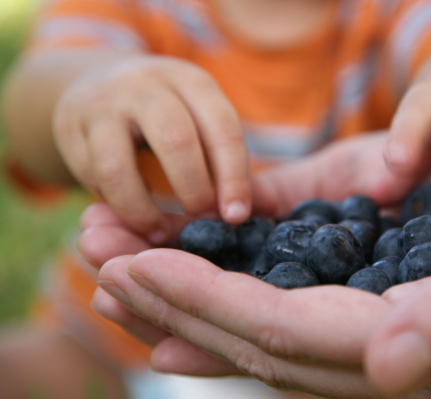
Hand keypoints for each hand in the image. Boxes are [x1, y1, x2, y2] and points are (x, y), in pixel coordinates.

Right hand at [54, 56, 250, 243]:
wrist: (101, 82)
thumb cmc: (170, 116)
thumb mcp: (201, 121)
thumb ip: (227, 162)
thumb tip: (253, 210)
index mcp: (192, 81)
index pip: (222, 128)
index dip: (233, 178)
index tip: (236, 217)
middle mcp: (146, 84)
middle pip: (175, 141)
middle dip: (194, 190)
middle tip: (201, 220)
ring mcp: (102, 103)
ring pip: (116, 167)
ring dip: (141, 210)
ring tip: (159, 232)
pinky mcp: (68, 126)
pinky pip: (89, 177)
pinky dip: (112, 203)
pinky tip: (132, 211)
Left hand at [85, 132, 430, 397]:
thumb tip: (390, 369)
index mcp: (423, 346)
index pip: (286, 334)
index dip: (206, 304)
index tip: (137, 268)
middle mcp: (395, 355)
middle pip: (258, 343)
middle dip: (177, 308)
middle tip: (103, 273)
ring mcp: (387, 338)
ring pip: (265, 334)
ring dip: (193, 307)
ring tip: (127, 284)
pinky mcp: (387, 313)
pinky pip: (294, 317)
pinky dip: (235, 303)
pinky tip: (197, 296)